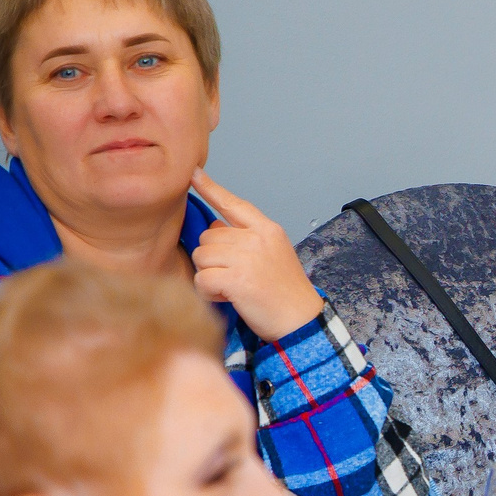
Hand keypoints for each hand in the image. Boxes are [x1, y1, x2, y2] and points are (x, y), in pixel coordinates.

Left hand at [190, 170, 326, 342]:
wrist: (301, 321)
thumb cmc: (286, 293)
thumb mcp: (275, 254)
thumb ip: (247, 238)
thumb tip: (215, 227)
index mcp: (268, 230)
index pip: (234, 204)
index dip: (212, 189)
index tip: (194, 174)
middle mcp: (257, 239)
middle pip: (207, 238)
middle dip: (213, 259)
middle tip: (236, 277)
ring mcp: (247, 258)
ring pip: (201, 257)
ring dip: (209, 276)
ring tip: (233, 289)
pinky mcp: (237, 279)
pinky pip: (202, 279)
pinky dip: (209, 293)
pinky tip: (229, 298)